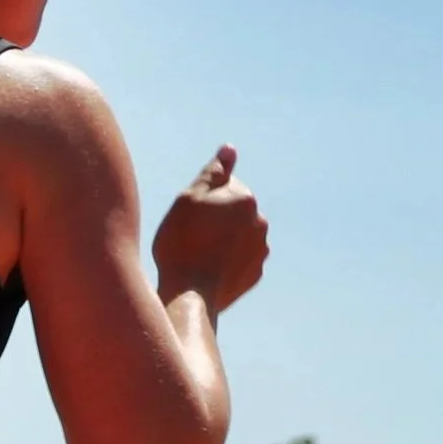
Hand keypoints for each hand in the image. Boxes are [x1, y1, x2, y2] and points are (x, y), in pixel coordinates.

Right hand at [150, 144, 267, 315]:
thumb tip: (229, 149)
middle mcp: (259, 222)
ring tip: (198, 255)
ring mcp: (260, 250)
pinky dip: (227, 261)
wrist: (189, 294)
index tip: (190, 215)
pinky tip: (207, 269)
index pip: (225, 186)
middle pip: (234, 211)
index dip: (203, 198)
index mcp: (245, 198)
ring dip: (224, 240)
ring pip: (239, 236)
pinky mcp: (255, 274)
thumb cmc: (182, 244)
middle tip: (191, 235)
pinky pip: (240, 260)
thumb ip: (213, 173)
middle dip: (217, 218)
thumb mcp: (189, 199)